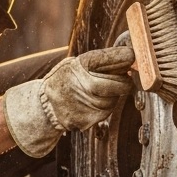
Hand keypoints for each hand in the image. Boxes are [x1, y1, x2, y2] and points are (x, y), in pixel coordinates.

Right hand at [3, 46, 134, 157]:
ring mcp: (90, 103)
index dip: (127, 59)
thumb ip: (100, 60)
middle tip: (120, 79)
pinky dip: (104, 107)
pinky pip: (107, 111)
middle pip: (121, 84)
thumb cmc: (64, 81)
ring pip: (115, 99)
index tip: (131, 58)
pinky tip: (91, 102)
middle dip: (124, 82)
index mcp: (82, 64)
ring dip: (113, 95)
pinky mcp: (91, 119)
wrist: (45, 106)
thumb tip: (130, 57)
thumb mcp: (75, 63)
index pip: (115, 59)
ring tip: (96, 91)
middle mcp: (87, 83)